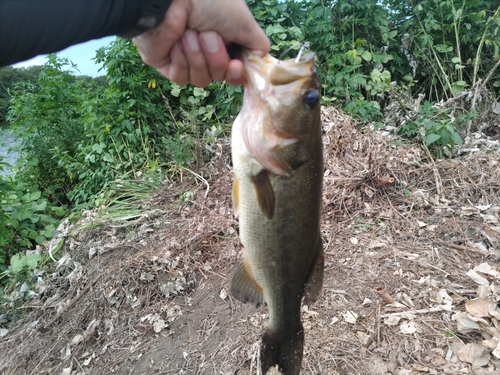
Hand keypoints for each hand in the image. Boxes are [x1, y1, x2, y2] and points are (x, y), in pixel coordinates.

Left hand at [133, 0, 269, 86]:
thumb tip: (260, 61)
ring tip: (189, 34)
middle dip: (215, 58)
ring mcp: (187, 59)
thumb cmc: (209, 3)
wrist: (171, 0)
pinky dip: (181, 60)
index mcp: (226, 40)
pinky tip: (176, 42)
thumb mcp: (244, 22)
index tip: (235, 66)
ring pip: (201, 80)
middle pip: (220, 77)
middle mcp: (208, 51)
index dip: (237, 74)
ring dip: (198, 57)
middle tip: (207, 35)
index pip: (236, 71)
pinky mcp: (168, 65)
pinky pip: (182, 78)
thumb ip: (258, 45)